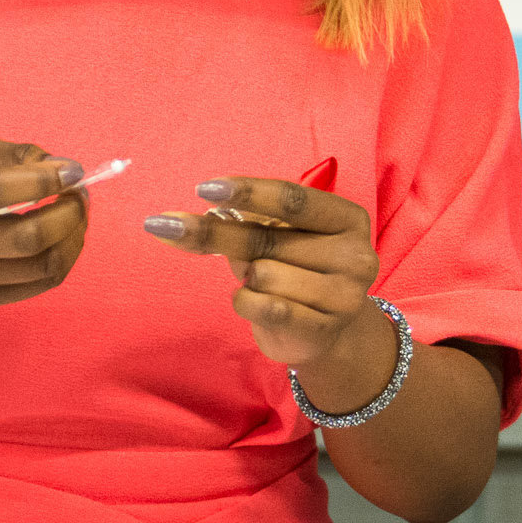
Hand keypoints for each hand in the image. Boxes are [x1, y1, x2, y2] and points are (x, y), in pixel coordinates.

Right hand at [0, 136, 85, 311]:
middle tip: (80, 193)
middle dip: (69, 213)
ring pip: (43, 266)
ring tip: (76, 211)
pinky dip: (64, 257)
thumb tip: (65, 169)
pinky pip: (41, 284)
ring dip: (74, 236)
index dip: (41, 181)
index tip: (72, 171)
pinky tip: (63, 235)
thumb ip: (10, 154)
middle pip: (25, 239)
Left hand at [143, 177, 390, 407]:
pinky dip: (244, 301)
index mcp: (348, 220)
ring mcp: (343, 297)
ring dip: (246, 278)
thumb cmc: (299, 272)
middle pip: (267, 238)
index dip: (248, 192)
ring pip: (261, 275)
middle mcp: (354, 256)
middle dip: (216, 234)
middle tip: (167, 225)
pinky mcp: (322, 330)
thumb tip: (188, 221)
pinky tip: (251, 300)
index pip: (293, 200)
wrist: (328, 334)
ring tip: (263, 285)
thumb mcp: (282, 240)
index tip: (205, 188)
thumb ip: (248, 225)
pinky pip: (263, 307)